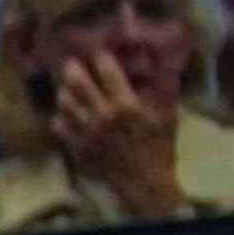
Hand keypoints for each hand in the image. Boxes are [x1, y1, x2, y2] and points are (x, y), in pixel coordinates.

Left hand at [49, 51, 179, 208]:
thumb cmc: (159, 146)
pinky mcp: (77, 148)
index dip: (102, 59)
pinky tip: (62, 113)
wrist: (143, 181)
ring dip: (63, 93)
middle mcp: (103, 117)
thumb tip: (173, 56)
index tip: (98, 53)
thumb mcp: (167, 113)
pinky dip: (60, 118)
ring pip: (66, 105)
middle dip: (73, 70)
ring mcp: (87, 133)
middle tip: (69, 62)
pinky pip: (60, 128)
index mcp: (126, 106)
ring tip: (63, 87)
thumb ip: (167, 84)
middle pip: (80, 86)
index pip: (109, 74)